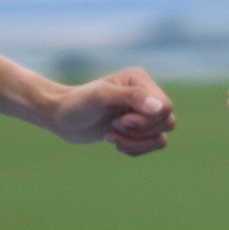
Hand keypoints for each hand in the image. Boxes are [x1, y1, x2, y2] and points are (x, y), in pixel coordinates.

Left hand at [47, 67, 175, 155]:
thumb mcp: (101, 96)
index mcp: (140, 80)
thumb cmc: (77, 103)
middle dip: (140, 131)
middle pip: (168, 122)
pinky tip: (115, 143)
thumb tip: (160, 108)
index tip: (119, 121)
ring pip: (162, 136)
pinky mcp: (138, 129)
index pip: (164, 107)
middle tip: (114, 126)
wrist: (61, 117)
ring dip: (137, 143)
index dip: (146, 120)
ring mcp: (143, 113)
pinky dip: (136, 149)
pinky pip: (154, 145)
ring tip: (111, 136)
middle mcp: (146, 95)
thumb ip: (131, 98)